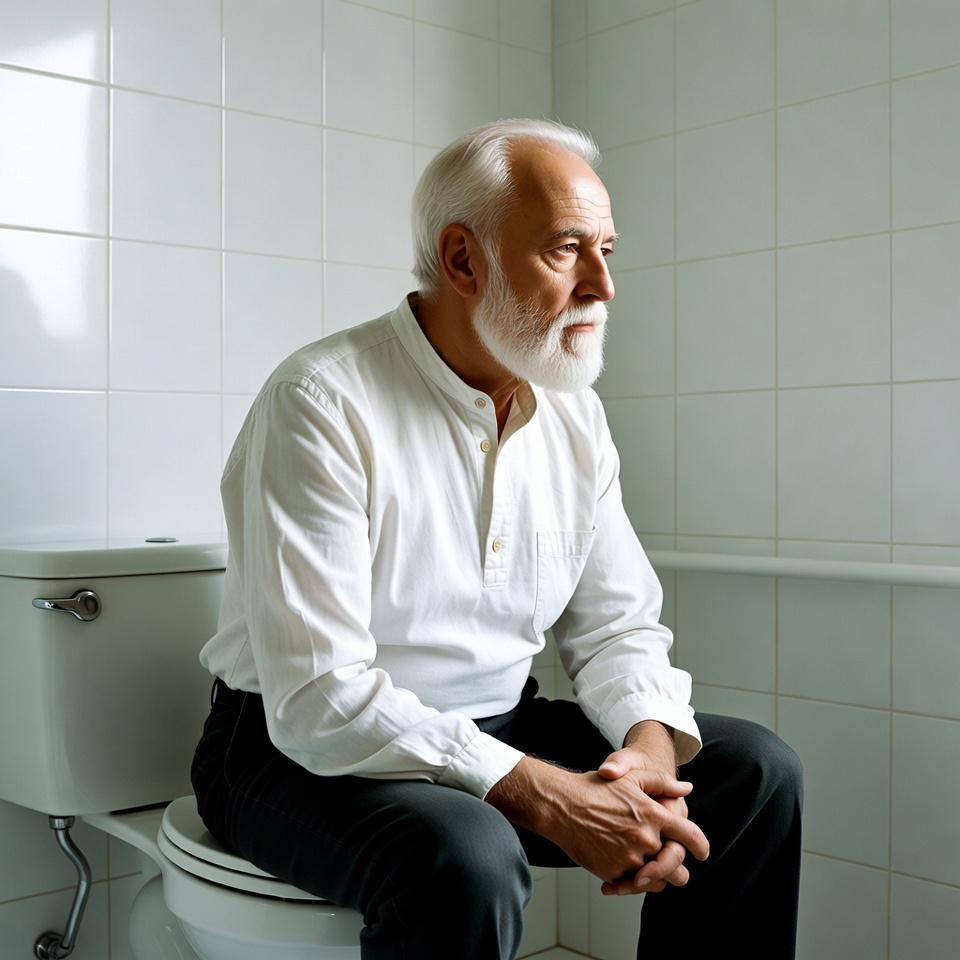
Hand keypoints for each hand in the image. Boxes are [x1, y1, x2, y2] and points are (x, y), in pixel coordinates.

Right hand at [486, 756, 707, 895]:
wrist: (561, 805)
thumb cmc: (595, 788)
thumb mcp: (631, 776)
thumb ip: (662, 782)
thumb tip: (686, 788)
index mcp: (653, 815)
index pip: (691, 837)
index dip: (701, 847)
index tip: (702, 852)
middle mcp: (645, 839)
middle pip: (677, 869)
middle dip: (676, 868)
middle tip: (668, 863)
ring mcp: (629, 858)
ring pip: (655, 882)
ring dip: (653, 877)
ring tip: (643, 865)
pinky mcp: (612, 873)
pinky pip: (630, 886)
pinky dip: (629, 881)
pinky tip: (622, 868)